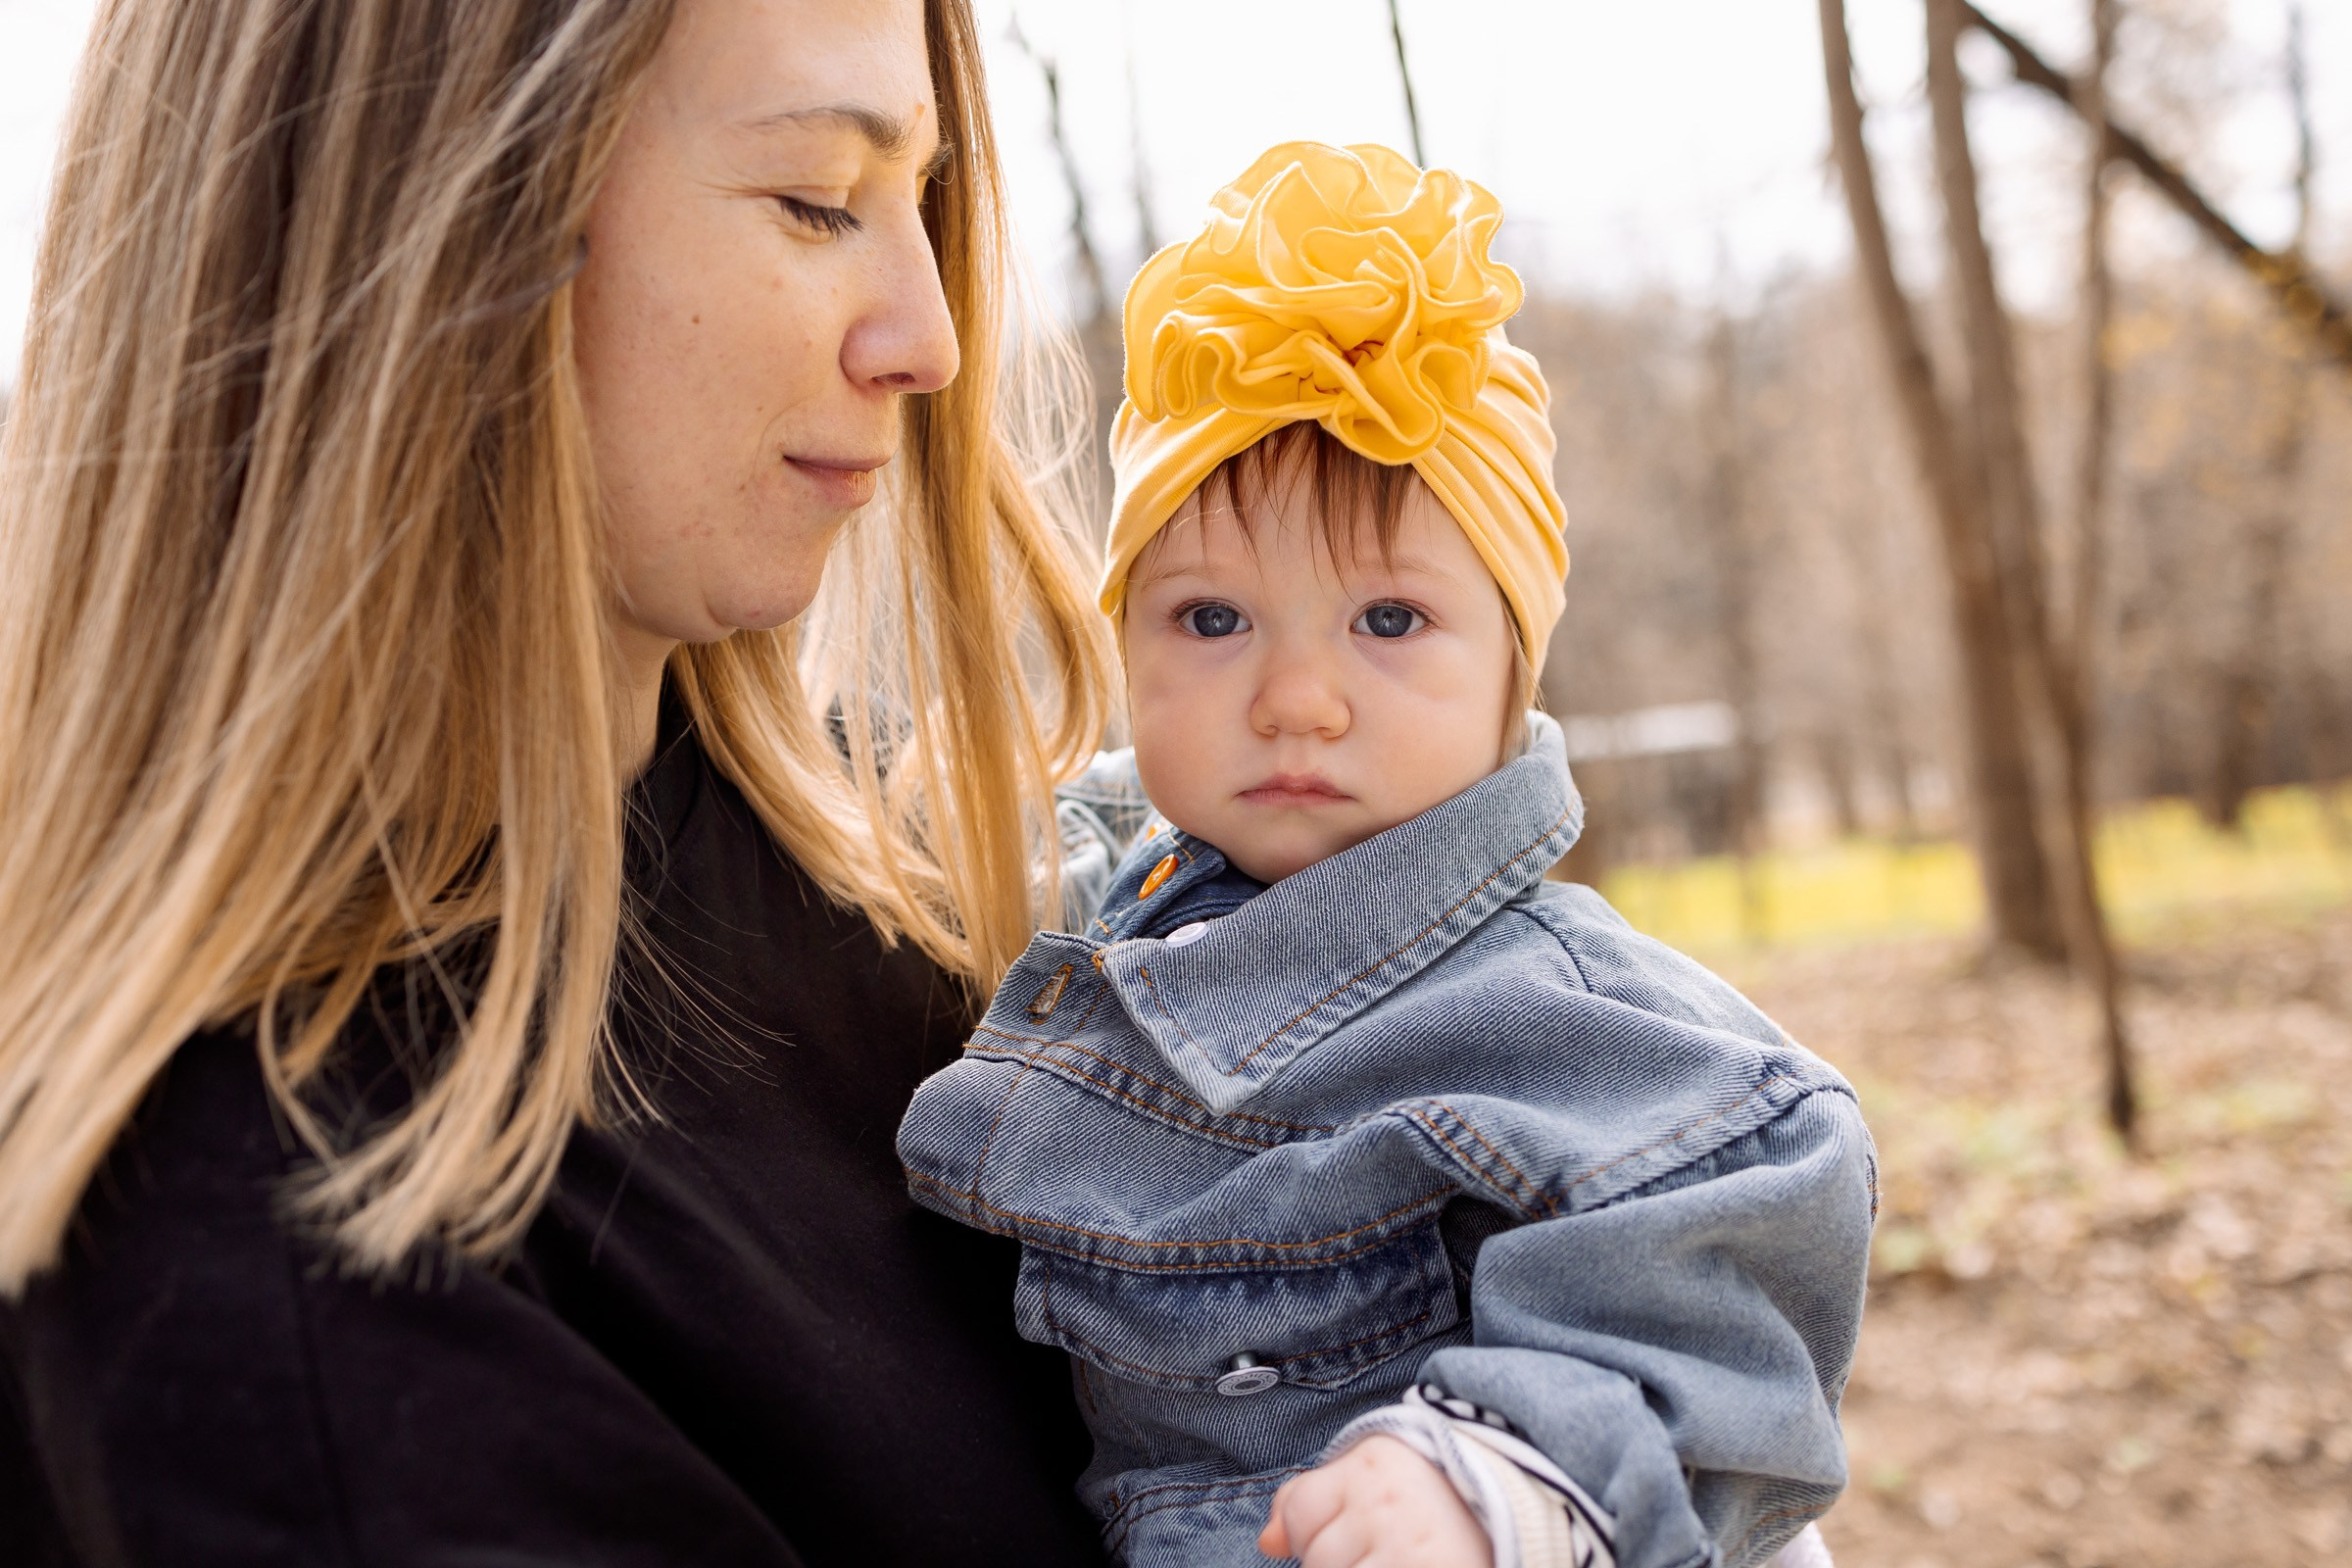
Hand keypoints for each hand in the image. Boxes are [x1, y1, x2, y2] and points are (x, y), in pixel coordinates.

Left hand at [1257, 1435, 1493, 1567]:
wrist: (1514, 1506)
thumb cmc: (1430, 1494)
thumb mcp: (1372, 1474)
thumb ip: (1311, 1500)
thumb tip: (1267, 1542)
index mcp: (1371, 1466)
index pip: (1299, 1511)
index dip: (1312, 1532)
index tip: (1351, 1530)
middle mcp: (1385, 1505)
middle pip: (1317, 1558)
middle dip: (1340, 1562)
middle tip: (1382, 1549)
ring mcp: (1405, 1551)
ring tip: (1396, 1558)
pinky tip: (1404, 1563)